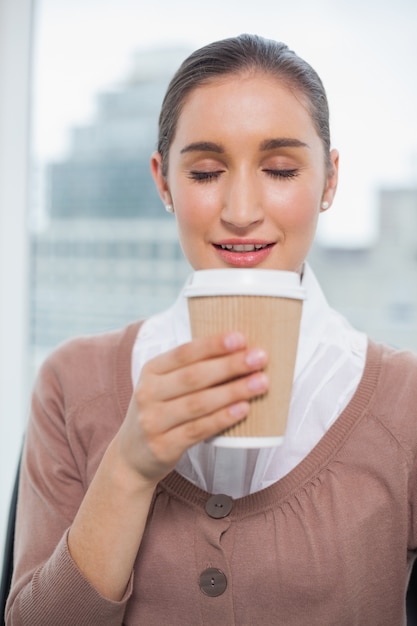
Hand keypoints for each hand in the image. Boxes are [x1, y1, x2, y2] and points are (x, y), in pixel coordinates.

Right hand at [117, 331, 267, 484]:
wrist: (132, 455)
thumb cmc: (161, 412)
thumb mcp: (164, 386)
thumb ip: (191, 370)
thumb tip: (239, 352)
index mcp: (151, 370)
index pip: (184, 353)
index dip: (213, 344)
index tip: (241, 338)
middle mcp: (148, 393)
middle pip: (194, 376)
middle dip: (230, 365)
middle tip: (260, 358)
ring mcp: (153, 421)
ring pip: (198, 403)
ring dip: (233, 391)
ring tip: (260, 383)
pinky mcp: (163, 446)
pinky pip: (198, 430)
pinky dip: (222, 418)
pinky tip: (243, 409)